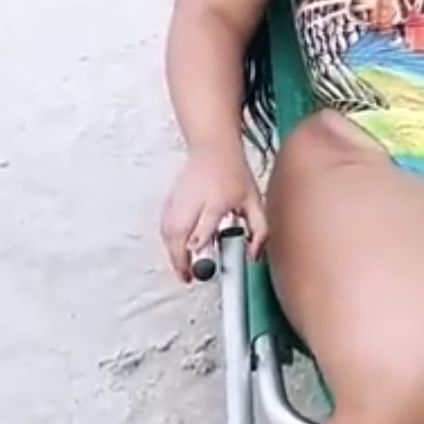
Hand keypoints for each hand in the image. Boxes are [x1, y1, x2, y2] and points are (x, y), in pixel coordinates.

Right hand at [159, 142, 267, 281]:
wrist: (213, 147)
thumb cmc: (233, 172)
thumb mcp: (254, 199)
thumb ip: (259, 230)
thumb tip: (254, 255)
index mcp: (217, 198)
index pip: (205, 222)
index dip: (199, 240)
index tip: (198, 254)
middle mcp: (195, 198)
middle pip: (179, 230)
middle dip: (180, 257)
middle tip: (188, 276)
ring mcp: (180, 198)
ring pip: (168, 230)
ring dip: (172, 253)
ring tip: (183, 270)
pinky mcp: (171, 199)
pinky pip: (164, 225)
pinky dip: (167, 242)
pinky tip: (176, 251)